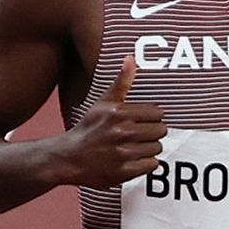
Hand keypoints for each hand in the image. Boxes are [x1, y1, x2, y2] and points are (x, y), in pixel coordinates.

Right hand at [54, 62, 166, 187]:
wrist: (67, 157)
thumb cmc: (88, 128)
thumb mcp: (102, 103)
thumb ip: (121, 82)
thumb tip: (131, 58)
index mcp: (118, 113)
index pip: (158, 113)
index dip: (151, 117)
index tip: (140, 121)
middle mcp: (121, 132)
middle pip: (161, 131)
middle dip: (151, 133)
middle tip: (136, 135)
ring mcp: (123, 152)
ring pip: (158, 148)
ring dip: (148, 149)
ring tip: (131, 147)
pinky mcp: (124, 171)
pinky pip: (152, 165)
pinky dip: (144, 163)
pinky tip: (130, 159)